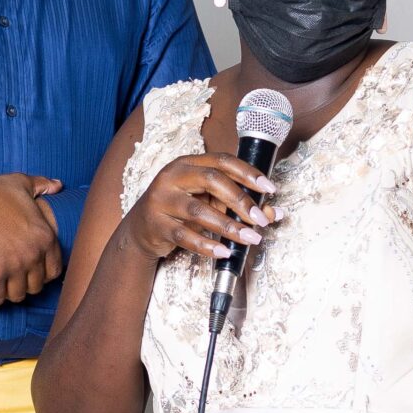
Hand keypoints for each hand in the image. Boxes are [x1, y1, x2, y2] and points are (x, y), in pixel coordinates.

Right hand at [0, 172, 64, 304]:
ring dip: (8, 291)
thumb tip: (59, 185)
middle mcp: (34, 255)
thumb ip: (43, 186)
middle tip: (11, 278)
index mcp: (46, 237)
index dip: (41, 273)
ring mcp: (14, 267)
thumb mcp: (21, 183)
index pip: (54, 271)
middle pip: (36, 286)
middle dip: (24, 284)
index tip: (29, 270)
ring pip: (17, 295)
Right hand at [122, 154, 276, 264]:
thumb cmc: (180, 210)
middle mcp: (172, 177)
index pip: (222, 161)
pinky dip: (207, 245)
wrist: (140, 229)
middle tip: (260, 219)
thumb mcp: (207, 201)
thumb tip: (271, 213)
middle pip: (212, 181)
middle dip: (241, 200)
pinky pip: (185, 236)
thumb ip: (237, 204)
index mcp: (188, 164)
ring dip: (229, 227)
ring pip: (199, 211)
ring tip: (250, 238)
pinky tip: (225, 251)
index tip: (269, 188)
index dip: (248, 173)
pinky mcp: (156, 225)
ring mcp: (162, 200)